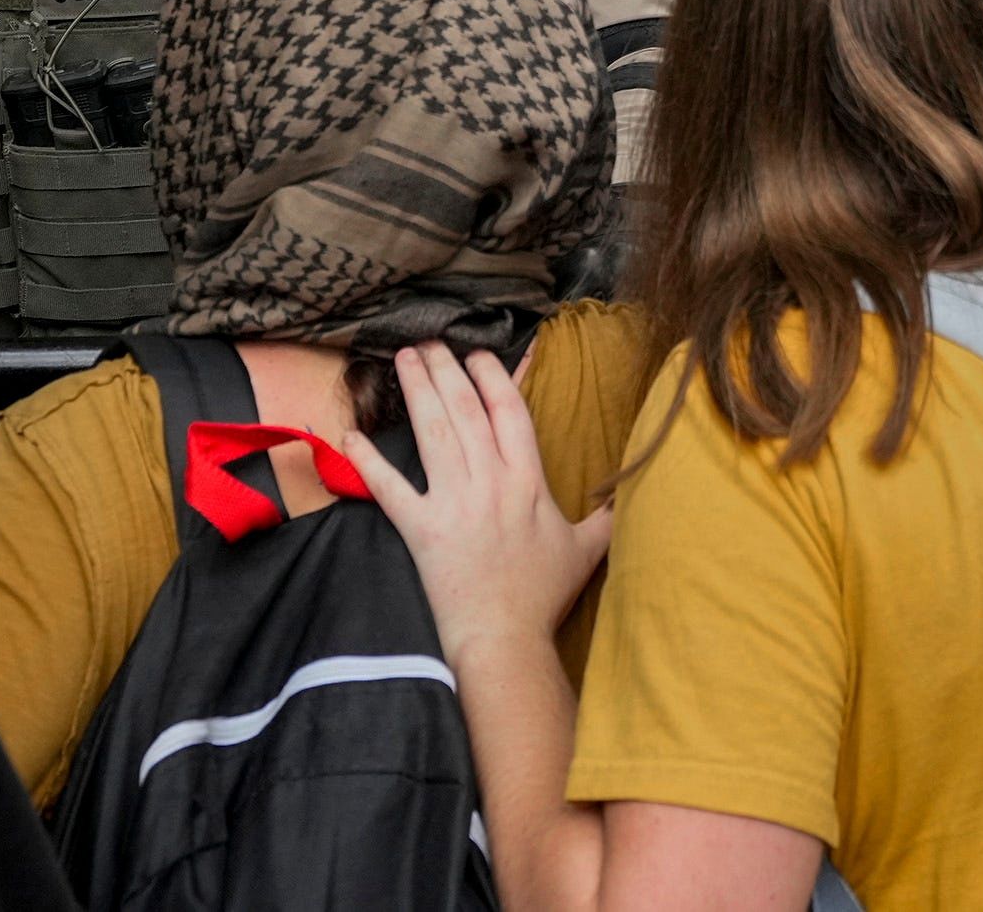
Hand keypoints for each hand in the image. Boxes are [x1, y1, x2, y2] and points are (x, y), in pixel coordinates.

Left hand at [343, 343, 613, 663]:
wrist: (504, 639)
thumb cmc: (543, 594)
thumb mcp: (587, 549)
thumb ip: (608, 516)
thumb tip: (631, 496)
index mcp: (529, 480)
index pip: (510, 413)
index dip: (493, 377)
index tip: (477, 353)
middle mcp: (491, 481)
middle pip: (467, 411)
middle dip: (447, 372)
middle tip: (428, 343)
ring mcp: (453, 502)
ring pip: (434, 433)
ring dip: (417, 393)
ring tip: (403, 360)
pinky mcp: (420, 529)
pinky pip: (390, 488)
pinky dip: (368, 461)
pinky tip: (350, 435)